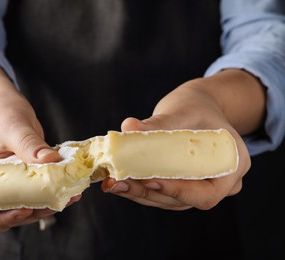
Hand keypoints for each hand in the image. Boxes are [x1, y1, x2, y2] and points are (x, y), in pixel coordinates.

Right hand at [0, 62, 80, 235]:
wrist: (5, 105)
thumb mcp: (12, 125)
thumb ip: (28, 144)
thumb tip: (51, 161)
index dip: (0, 220)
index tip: (24, 209)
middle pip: (4, 217)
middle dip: (31, 214)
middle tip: (55, 203)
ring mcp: (2, 189)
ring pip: (23, 211)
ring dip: (46, 207)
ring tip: (68, 195)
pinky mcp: (20, 184)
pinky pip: (35, 197)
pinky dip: (52, 196)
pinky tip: (70, 190)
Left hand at [102, 69, 264, 210]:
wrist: (197, 107)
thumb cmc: (196, 107)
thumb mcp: (183, 111)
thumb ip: (159, 123)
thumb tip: (129, 127)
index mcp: (231, 167)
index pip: (206, 194)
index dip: (177, 190)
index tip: (149, 180)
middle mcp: (218, 184)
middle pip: (182, 200)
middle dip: (147, 192)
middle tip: (119, 182)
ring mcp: (197, 188)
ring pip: (167, 200)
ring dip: (138, 193)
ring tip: (112, 183)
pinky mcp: (179, 187)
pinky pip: (159, 193)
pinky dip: (138, 187)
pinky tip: (116, 180)